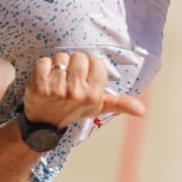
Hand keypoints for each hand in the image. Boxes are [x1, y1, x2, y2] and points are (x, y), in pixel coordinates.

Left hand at [22, 52, 147, 130]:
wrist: (43, 125)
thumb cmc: (73, 110)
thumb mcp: (97, 107)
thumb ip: (120, 104)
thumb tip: (143, 111)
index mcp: (94, 95)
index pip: (96, 62)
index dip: (88, 68)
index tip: (82, 80)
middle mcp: (77, 93)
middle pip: (79, 57)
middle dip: (73, 65)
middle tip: (68, 81)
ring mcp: (57, 90)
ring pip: (61, 58)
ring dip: (57, 66)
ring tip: (55, 81)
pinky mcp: (38, 86)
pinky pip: (43, 61)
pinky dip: (42, 67)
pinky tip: (44, 80)